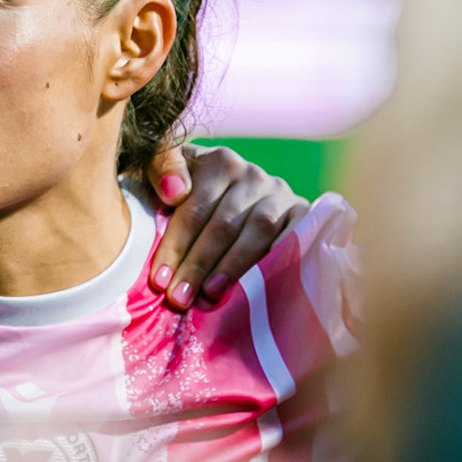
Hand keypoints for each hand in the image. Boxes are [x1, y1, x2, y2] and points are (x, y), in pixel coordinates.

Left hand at [144, 143, 308, 311]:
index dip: (175, 246)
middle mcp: (253, 174)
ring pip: (257, 232)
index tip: (159, 281)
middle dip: (198, 265)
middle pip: (224, 225)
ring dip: (233, 266)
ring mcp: (280, 194)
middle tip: (180, 298)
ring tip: (210, 295)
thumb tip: (175, 192)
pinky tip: (256, 286)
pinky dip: (275, 261)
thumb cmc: (190, 194)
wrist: (236, 199)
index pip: (194, 210)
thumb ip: (161, 167)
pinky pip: (293, 238)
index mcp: (219, 162)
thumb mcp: (168, 175)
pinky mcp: (303, 213)